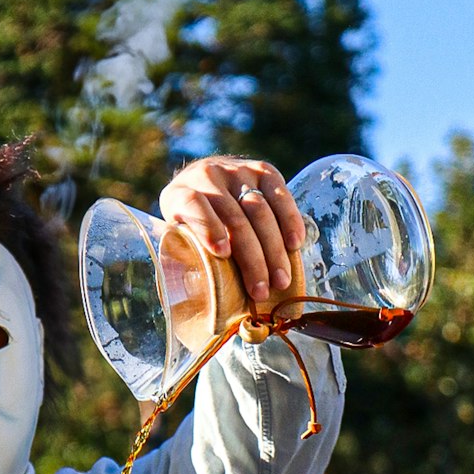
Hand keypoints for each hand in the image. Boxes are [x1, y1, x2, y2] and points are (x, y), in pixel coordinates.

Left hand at [159, 157, 305, 302]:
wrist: (201, 179)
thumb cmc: (188, 223)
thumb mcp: (177, 236)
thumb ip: (186, 256)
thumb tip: (207, 303)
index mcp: (180, 194)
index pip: (194, 205)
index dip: (208, 228)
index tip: (223, 254)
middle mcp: (209, 176)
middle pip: (234, 217)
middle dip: (251, 257)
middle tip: (261, 291)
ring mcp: (238, 172)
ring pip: (260, 209)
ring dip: (273, 248)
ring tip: (281, 279)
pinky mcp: (263, 170)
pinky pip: (281, 194)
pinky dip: (290, 221)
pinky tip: (295, 245)